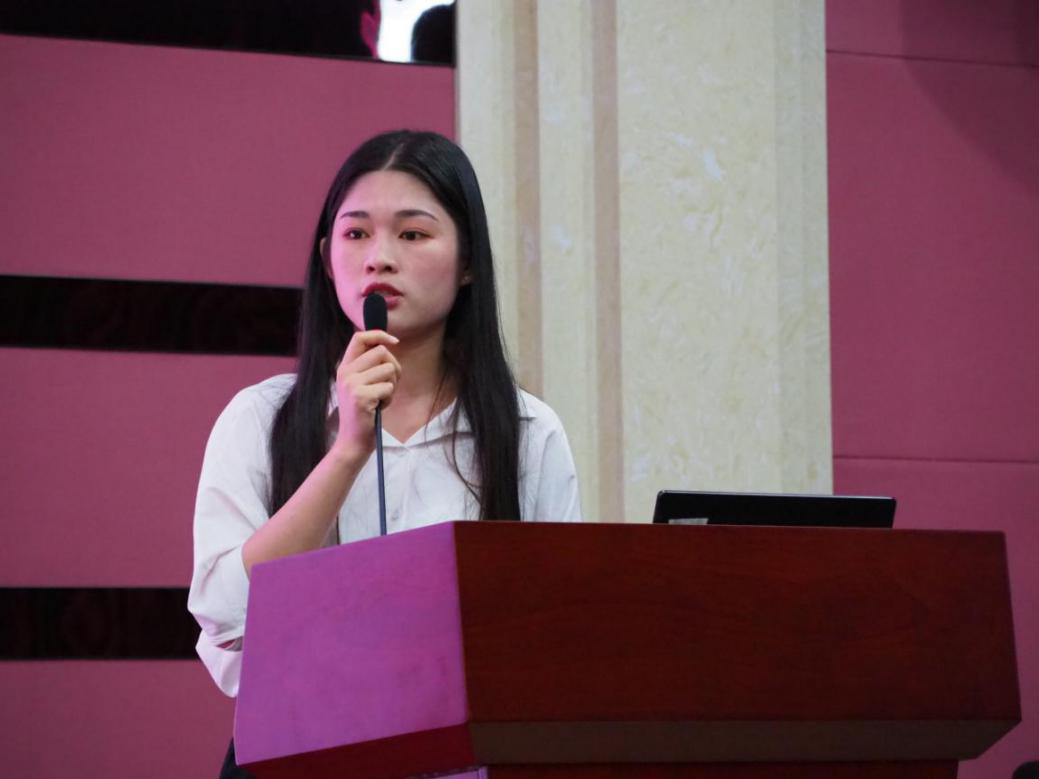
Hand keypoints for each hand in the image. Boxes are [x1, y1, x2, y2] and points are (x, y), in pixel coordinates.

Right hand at [331, 329, 400, 461]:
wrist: (352, 441)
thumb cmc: (363, 412)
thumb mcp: (360, 384)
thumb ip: (369, 366)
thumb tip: (387, 344)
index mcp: (344, 367)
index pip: (359, 337)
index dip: (379, 334)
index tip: (395, 341)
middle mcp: (345, 373)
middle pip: (381, 352)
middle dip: (394, 367)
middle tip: (389, 385)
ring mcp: (352, 384)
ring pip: (388, 369)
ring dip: (392, 385)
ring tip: (381, 399)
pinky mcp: (361, 396)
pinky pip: (388, 387)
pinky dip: (389, 399)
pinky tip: (378, 408)